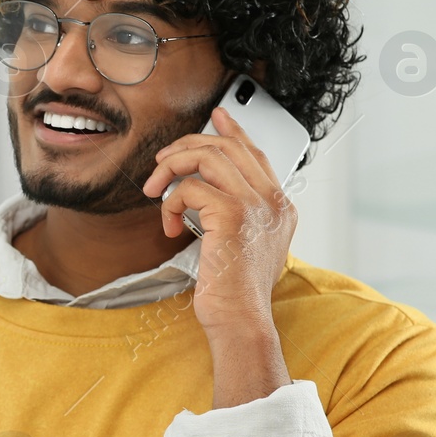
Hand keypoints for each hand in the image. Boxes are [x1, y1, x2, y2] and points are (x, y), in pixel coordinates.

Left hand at [140, 106, 298, 336]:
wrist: (241, 321)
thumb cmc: (235, 292)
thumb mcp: (242, 245)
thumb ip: (234, 213)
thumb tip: (202, 188)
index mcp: (280, 206)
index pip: (256, 153)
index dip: (233, 132)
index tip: (216, 116)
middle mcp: (274, 200)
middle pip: (228, 147)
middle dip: (187, 147)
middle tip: (162, 162)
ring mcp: (257, 205)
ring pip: (208, 156)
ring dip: (172, 167)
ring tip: (156, 190)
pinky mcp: (233, 215)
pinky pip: (189, 188)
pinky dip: (170, 204)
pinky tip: (169, 227)